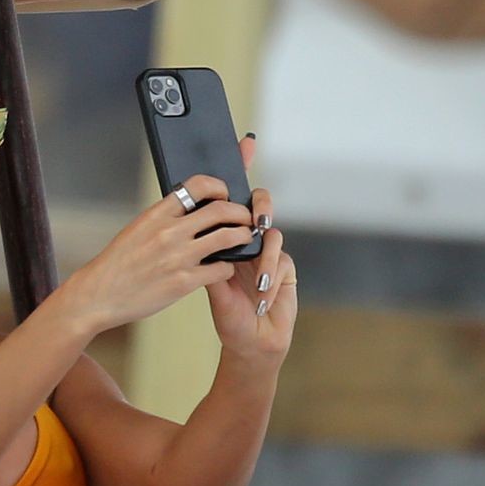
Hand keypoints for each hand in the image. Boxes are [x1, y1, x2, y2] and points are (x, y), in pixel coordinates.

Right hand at [62, 164, 266, 333]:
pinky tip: (225, 267)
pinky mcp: (183, 282)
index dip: (219, 186)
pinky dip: (228, 266)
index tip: (225, 193)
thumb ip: (163, 219)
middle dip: (239, 212)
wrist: (98, 295)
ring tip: (245, 238)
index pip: (197, 185)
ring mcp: (178, 257)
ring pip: (227, 237)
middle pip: (220, 210)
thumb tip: (187, 210)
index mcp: (157, 214)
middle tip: (245, 218)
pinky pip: (220, 269)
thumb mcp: (136, 230)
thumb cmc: (116, 265)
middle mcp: (169, 232)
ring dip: (242, 236)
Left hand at [202, 134, 296, 366]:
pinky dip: (269, 280)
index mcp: (225, 237)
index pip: (231, 198)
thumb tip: (198, 232)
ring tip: (255, 283)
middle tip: (255, 221)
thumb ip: (207, 259)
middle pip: (258, 204)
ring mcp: (268, 251)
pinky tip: (261, 297)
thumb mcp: (210, 287)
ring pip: (271, 232)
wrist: (249, 343)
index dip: (240, 169)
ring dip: (262, 259)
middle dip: (259, 207)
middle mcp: (248, 239)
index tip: (244, 142)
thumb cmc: (228, 315)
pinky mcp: (285, 265)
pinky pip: (280, 259)